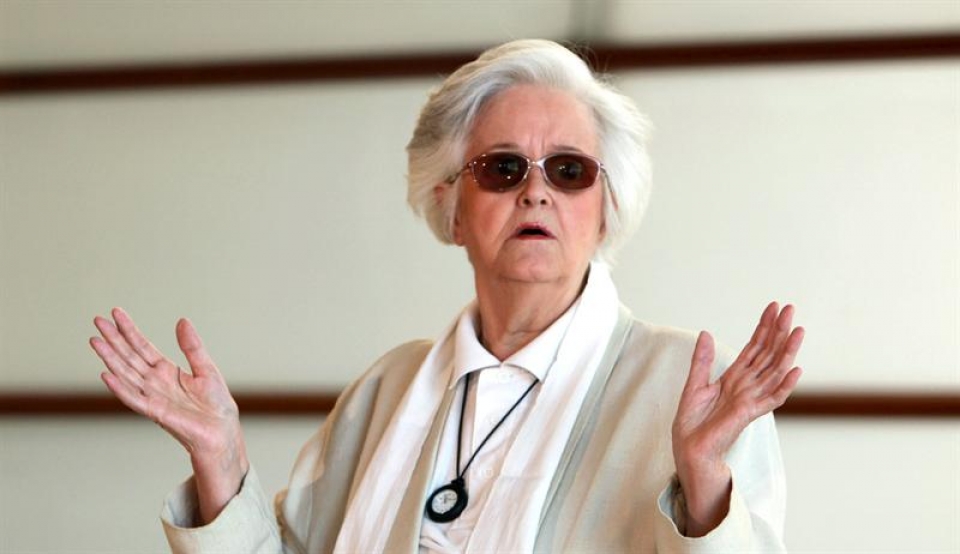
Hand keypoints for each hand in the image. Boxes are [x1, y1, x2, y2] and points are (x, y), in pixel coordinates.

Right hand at [90, 308, 247, 523]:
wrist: (222, 431)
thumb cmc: (215, 404)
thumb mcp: (206, 368)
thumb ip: (192, 347)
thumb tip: (182, 321)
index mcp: (166, 370)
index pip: (142, 346)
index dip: (129, 330)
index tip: (116, 312)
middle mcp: (155, 382)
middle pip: (129, 356)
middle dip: (113, 339)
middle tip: (97, 320)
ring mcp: (153, 396)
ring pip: (126, 373)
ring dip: (110, 358)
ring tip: (95, 341)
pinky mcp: (156, 412)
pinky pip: (134, 398)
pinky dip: (120, 387)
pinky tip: (106, 374)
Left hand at [671, 302, 803, 535]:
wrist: (689, 449)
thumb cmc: (693, 423)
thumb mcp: (694, 385)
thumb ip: (702, 360)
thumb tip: (706, 332)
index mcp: (734, 378)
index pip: (754, 347)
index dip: (763, 327)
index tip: (773, 307)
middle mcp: (747, 386)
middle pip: (767, 354)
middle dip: (778, 331)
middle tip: (790, 308)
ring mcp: (751, 399)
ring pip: (774, 371)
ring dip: (787, 351)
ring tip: (798, 331)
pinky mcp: (750, 413)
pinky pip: (772, 398)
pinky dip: (784, 385)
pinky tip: (795, 369)